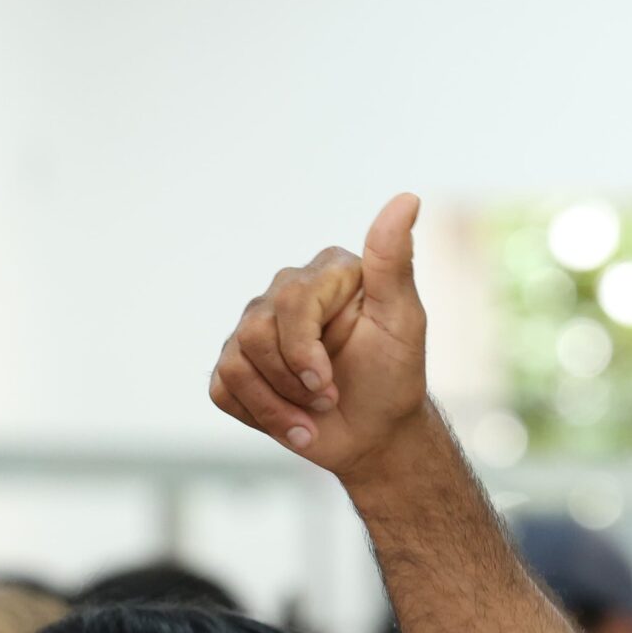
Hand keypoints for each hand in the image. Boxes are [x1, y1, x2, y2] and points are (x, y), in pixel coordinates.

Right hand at [209, 194, 430, 484]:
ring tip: (314, 415)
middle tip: (328, 399)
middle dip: (294, 382)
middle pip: (256, 332)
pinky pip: (223, 388)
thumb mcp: (403, 321)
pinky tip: (293, 423)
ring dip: (279, 405)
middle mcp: (284, 293)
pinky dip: (260, 415)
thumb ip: (394, 261)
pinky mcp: (237, 365)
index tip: (330, 382)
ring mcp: (255, 328)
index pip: (290, 302)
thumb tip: (408, 198)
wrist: (376, 434)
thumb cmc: (394, 375)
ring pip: (237, 363)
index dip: (303, 351)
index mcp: (324, 273)